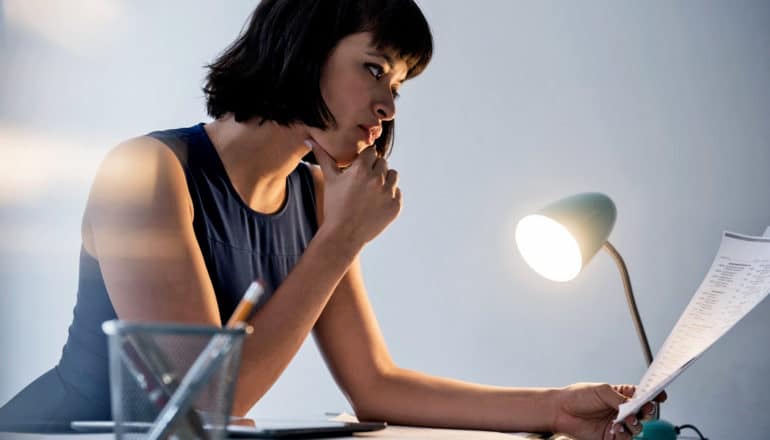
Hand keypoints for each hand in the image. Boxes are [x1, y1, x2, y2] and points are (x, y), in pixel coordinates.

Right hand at [306, 139, 401, 247]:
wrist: (343, 235)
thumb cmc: (334, 206)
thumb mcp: (330, 180)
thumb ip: (324, 157)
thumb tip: (310, 139)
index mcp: (361, 169)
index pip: (371, 152)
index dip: (365, 160)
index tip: (359, 169)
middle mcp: (376, 179)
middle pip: (383, 162)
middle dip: (375, 169)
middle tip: (364, 183)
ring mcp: (388, 193)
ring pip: (393, 175)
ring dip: (385, 180)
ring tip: (371, 192)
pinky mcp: (395, 206)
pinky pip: (397, 193)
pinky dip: (389, 197)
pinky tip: (376, 204)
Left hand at [552, 383, 666, 439]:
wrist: (561, 411)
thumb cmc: (578, 396)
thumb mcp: (602, 391)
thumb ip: (621, 398)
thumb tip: (634, 404)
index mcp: (621, 394)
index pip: (643, 395)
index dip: (653, 396)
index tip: (660, 396)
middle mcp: (622, 410)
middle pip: (644, 413)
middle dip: (646, 411)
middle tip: (644, 409)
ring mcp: (618, 423)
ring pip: (637, 427)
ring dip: (634, 424)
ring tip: (624, 420)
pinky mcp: (611, 435)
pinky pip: (625, 437)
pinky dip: (624, 433)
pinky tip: (615, 428)